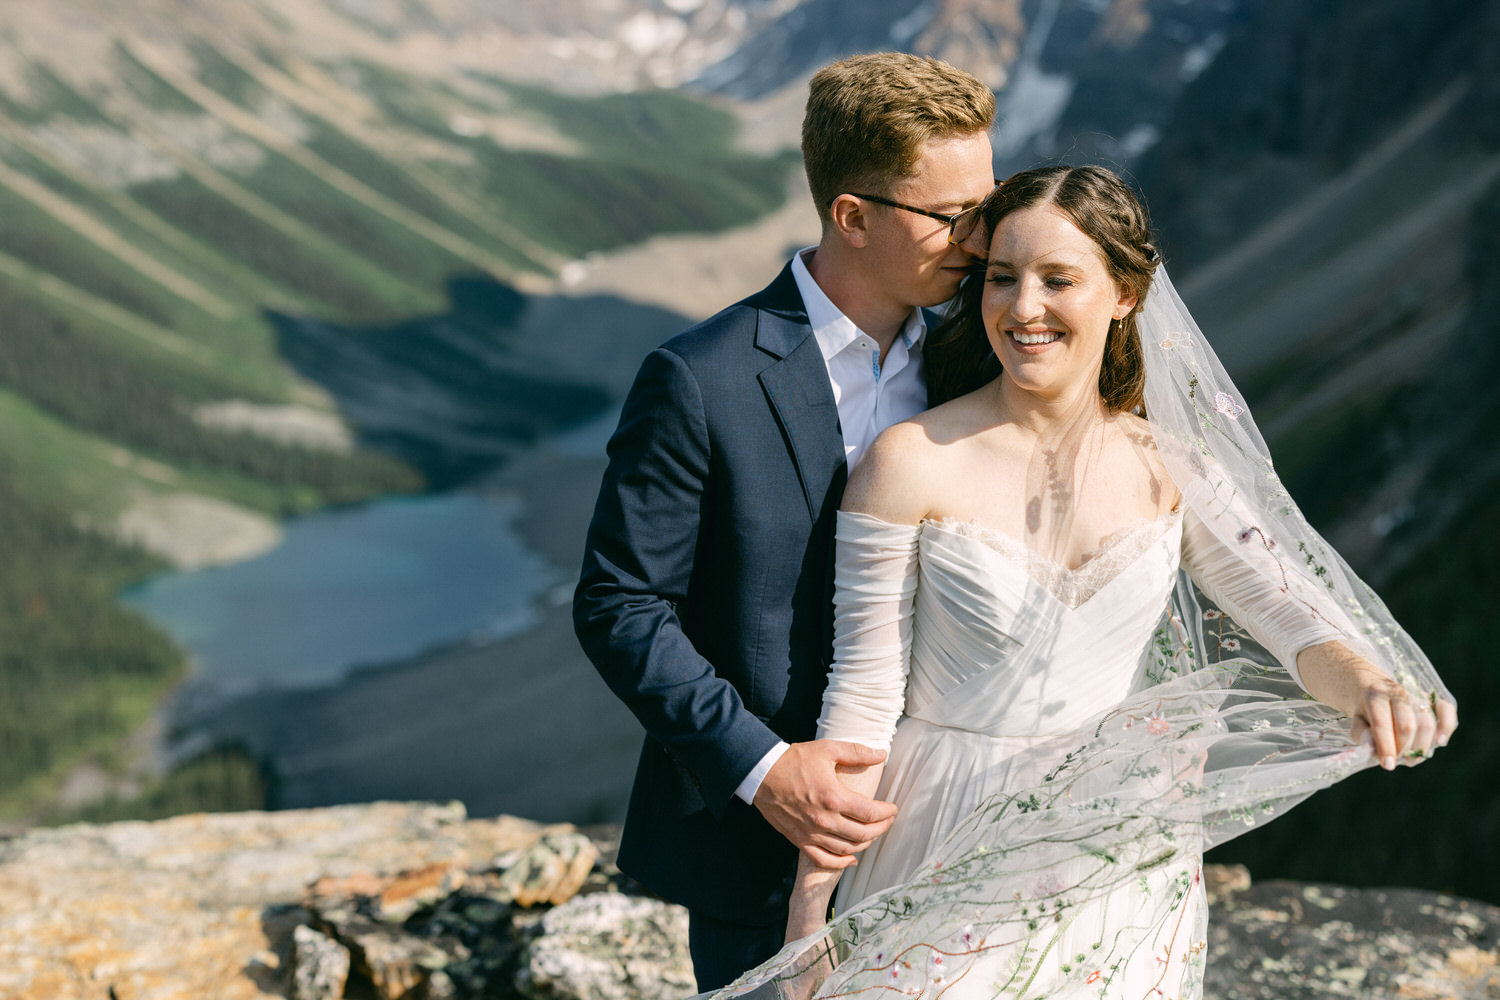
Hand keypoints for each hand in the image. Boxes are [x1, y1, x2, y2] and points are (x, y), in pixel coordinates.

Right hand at [753, 740, 896, 868]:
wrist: (761, 774)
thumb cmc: (793, 760)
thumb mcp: (826, 749)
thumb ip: (856, 753)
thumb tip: (881, 754)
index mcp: (834, 797)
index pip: (871, 813)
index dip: (887, 813)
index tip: (893, 809)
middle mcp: (824, 820)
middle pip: (863, 834)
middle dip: (881, 828)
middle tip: (887, 821)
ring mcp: (811, 833)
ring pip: (847, 849)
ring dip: (865, 844)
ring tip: (872, 833)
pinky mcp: (799, 840)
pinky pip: (824, 860)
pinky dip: (841, 863)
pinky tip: (851, 858)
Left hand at [1349, 681, 1457, 770]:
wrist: (1374, 686)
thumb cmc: (1366, 710)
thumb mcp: (1355, 720)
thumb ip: (1362, 734)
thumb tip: (1372, 749)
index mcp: (1375, 696)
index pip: (1382, 723)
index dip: (1386, 747)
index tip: (1388, 765)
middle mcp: (1398, 693)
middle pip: (1407, 726)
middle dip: (1404, 749)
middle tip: (1398, 761)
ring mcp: (1416, 694)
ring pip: (1427, 722)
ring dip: (1421, 746)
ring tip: (1411, 759)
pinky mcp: (1431, 697)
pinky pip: (1446, 709)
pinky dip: (1446, 727)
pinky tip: (1440, 742)